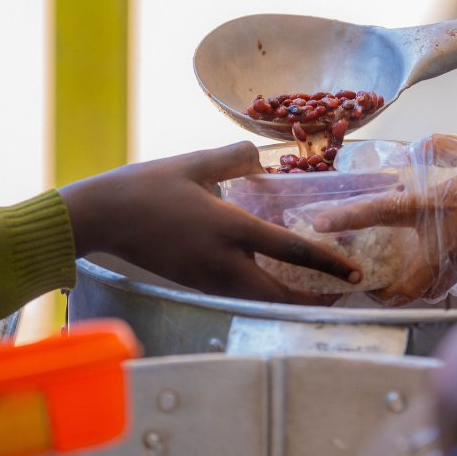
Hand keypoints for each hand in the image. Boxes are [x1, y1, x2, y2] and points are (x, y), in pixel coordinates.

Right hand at [60, 142, 362, 304]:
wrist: (101, 218)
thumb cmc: (145, 187)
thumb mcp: (193, 163)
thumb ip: (232, 157)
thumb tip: (260, 155)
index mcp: (229, 228)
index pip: (292, 250)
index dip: (328, 264)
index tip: (355, 275)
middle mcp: (223, 261)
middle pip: (279, 293)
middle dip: (313, 300)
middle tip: (340, 296)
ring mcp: (207, 278)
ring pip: (259, 299)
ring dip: (288, 299)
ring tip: (312, 290)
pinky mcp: (193, 283)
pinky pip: (237, 294)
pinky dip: (262, 293)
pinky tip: (268, 279)